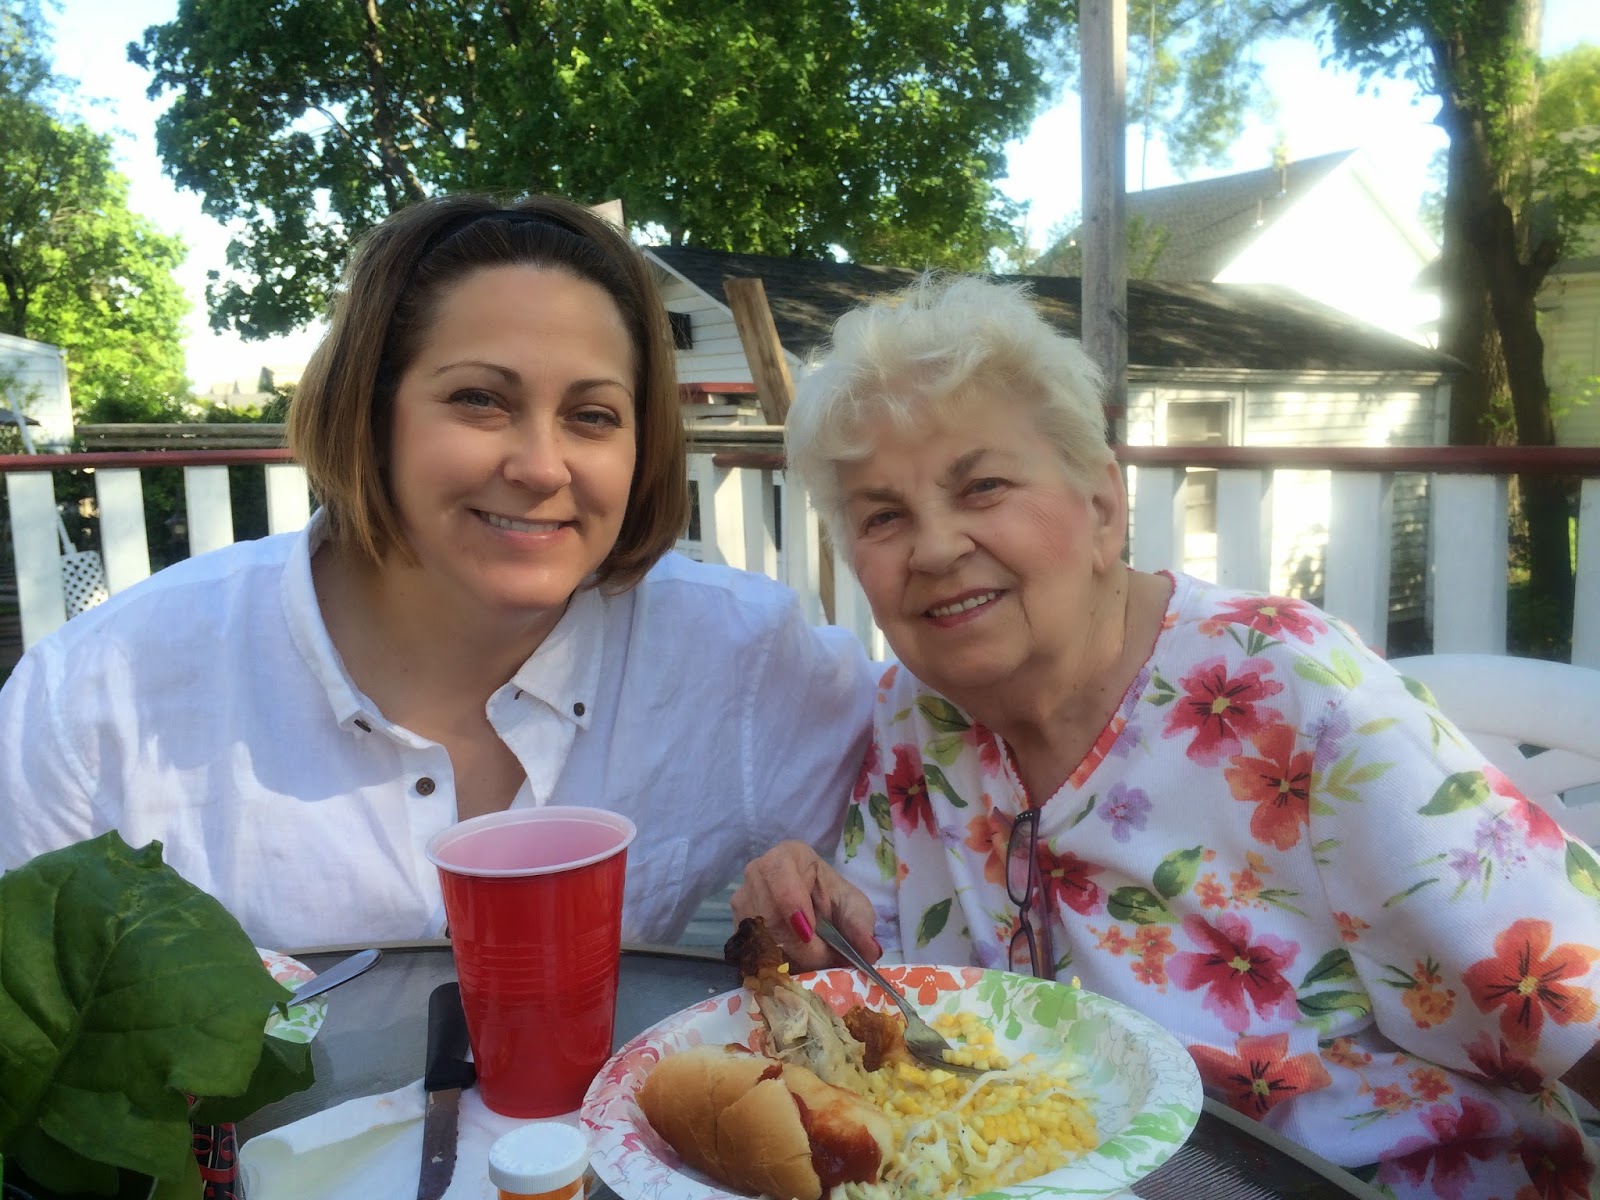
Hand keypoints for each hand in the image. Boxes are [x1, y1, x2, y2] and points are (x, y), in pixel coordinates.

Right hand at [733, 840, 880, 972]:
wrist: (813, 909)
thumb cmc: (832, 900)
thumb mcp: (853, 907)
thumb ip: (861, 926)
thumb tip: (869, 950)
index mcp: (786, 856)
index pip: (778, 875)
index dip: (791, 905)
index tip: (809, 932)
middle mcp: (756, 873)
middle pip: (768, 915)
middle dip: (798, 946)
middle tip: (824, 960)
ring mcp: (741, 901)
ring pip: (756, 938)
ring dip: (787, 958)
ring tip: (812, 961)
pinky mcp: (736, 929)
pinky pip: (749, 953)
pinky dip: (772, 966)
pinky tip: (791, 966)